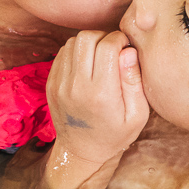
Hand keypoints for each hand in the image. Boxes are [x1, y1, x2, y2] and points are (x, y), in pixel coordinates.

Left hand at [46, 30, 148, 164]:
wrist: (81, 151)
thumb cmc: (115, 135)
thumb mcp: (137, 116)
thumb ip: (134, 82)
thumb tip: (128, 51)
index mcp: (101, 93)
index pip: (107, 46)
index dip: (120, 40)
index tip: (126, 48)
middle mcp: (76, 85)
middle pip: (87, 38)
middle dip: (104, 37)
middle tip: (113, 50)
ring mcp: (60, 84)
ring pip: (72, 42)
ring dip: (89, 43)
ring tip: (100, 57)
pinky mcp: (51, 83)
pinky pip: (62, 53)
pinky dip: (76, 52)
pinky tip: (86, 64)